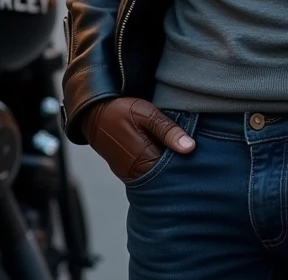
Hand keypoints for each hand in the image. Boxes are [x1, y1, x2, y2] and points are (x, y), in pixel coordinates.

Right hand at [80, 97, 194, 182]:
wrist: (91, 114)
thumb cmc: (120, 111)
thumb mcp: (147, 114)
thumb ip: (168, 130)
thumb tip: (190, 148)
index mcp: (144, 161)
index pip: (175, 171)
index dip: (186, 161)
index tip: (195, 150)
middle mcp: (137, 174)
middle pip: (167, 177)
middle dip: (178, 165)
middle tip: (189, 148)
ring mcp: (131, 175)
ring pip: (157, 175)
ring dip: (167, 164)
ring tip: (176, 148)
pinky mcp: (127, 171)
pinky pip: (148, 173)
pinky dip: (157, 164)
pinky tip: (163, 151)